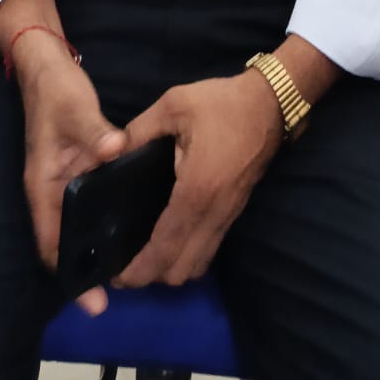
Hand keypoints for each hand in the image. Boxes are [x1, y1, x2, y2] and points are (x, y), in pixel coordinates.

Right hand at [13, 33, 125, 311]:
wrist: (46, 65)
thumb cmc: (56, 91)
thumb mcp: (77, 109)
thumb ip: (96, 132)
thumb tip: (116, 150)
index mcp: (43, 186)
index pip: (52, 244)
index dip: (71, 274)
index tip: (96, 301)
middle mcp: (50, 191)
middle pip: (65, 243)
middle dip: (86, 269)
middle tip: (121, 290)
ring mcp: (63, 181)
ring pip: (77, 226)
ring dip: (95, 248)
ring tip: (129, 266)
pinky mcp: (77, 170)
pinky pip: (88, 206)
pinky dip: (103, 221)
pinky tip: (130, 225)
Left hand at [113, 71, 283, 289]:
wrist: (270, 103)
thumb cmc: (222, 103)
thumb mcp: (174, 104)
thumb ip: (139, 130)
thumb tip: (109, 152)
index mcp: (195, 190)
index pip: (165, 247)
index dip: (139, 269)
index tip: (115, 276)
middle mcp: (214, 212)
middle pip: (181, 269)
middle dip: (151, 275)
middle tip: (124, 263)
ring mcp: (228, 216)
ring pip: (198, 265)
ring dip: (171, 269)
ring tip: (144, 255)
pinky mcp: (235, 212)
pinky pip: (209, 250)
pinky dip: (188, 256)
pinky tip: (171, 240)